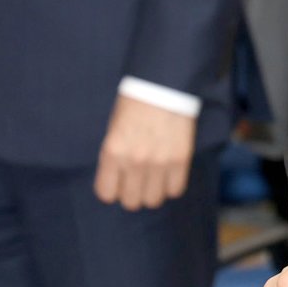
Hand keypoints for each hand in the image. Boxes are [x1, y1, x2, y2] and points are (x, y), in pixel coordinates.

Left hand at [94, 94, 194, 209]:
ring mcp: (159, 162)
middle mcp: (134, 161)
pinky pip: (175, 190)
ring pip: (153, 200)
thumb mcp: (114, 129)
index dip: (112, 190)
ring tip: (155, 177)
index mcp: (112, 152)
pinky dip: (172, 185)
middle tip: (138, 180)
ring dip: (153, 191)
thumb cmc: (135, 104)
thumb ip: (115, 155)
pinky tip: (169, 173)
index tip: (118, 182)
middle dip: (133, 193)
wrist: (164, 85)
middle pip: (131, 201)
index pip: (106, 193)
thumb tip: (119, 179)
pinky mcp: (181, 159)